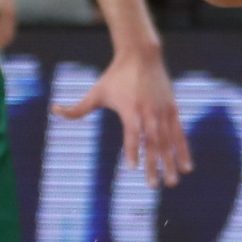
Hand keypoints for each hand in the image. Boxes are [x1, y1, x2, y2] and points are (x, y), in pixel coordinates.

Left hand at [59, 44, 190, 185]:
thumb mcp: (96, 92)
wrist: (141, 55)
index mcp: (130, 109)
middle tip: (153, 186)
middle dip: (154, 165)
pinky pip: (179, 134)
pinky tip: (187, 167)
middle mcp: (149, 111)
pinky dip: (183, 150)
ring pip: (168, 142)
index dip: (132, 149)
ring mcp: (162, 111)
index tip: (131, 167)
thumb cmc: (116, 76)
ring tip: (172, 183)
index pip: (132, 133)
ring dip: (171, 163)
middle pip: (153, 142)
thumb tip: (54, 110)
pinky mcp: (172, 109)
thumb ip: (78, 107)